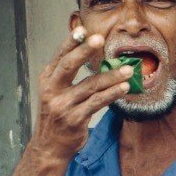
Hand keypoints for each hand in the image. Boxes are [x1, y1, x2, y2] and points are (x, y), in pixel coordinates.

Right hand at [30, 30, 137, 161]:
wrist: (49, 146)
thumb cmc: (57, 115)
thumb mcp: (55, 92)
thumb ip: (68, 74)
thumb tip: (89, 51)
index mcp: (47, 79)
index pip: (60, 56)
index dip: (71, 42)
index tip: (82, 29)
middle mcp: (52, 90)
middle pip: (69, 66)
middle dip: (85, 51)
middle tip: (101, 39)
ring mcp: (63, 106)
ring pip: (90, 86)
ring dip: (111, 76)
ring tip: (128, 69)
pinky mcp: (75, 119)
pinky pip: (97, 103)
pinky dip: (112, 94)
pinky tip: (124, 88)